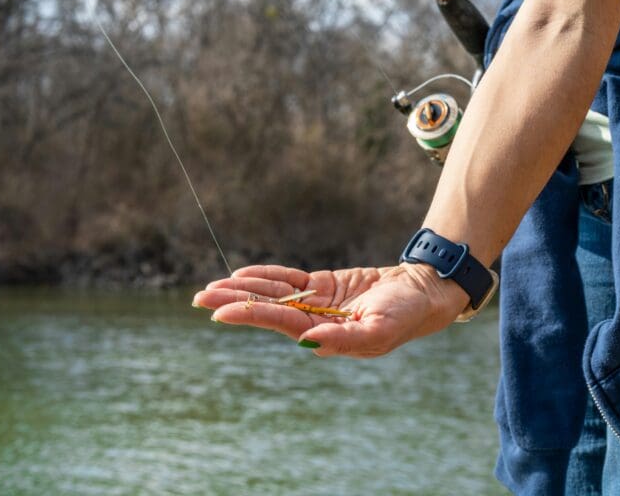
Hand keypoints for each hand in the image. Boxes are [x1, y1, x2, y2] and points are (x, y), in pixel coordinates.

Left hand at [192, 263, 469, 357]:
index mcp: (326, 336)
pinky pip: (288, 280)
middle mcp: (315, 321)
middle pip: (267, 309)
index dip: (250, 314)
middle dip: (234, 302)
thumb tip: (306, 343)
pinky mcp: (322, 286)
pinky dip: (265, 276)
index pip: (280, 322)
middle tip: (198, 297)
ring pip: (273, 293)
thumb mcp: (380, 330)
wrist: (421, 292)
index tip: (219, 311)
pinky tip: (242, 276)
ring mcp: (316, 303)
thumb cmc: (406, 315)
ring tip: (211, 286)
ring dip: (243, 288)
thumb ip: (344, 340)